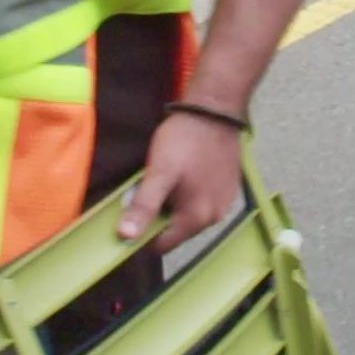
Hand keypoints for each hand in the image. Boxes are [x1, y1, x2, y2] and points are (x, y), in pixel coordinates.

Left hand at [118, 105, 244, 246]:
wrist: (216, 109)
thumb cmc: (185, 139)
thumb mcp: (159, 172)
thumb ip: (143, 207)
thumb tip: (126, 238)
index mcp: (196, 219)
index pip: (162, 245)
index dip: (143, 232)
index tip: (134, 211)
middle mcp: (214, 218)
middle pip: (176, 230)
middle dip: (160, 214)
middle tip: (152, 185)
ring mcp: (224, 203)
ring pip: (188, 215)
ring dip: (175, 203)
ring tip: (169, 176)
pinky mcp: (229, 189)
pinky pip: (202, 202)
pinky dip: (190, 194)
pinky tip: (185, 172)